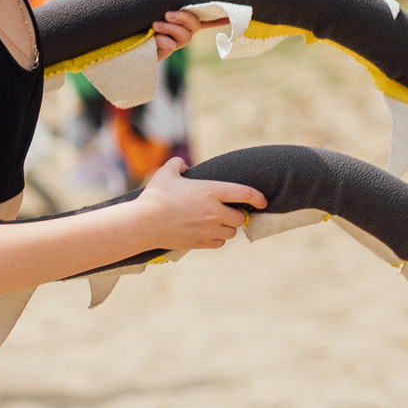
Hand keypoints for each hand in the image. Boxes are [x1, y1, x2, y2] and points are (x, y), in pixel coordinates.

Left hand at [126, 0, 209, 55]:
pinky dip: (165, 43)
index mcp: (175, 9)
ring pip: (186, 38)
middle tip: (167, 14)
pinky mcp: (158, 53)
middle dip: (185, 19)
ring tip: (155, 26)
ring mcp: (167, 40)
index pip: (199, 11)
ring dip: (173, 30)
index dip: (216, 13)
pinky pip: (171, 49)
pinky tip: (154, 39)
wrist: (106, 24)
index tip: (217, 10)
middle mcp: (174, 26)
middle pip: (195, 25)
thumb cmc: (123, 2)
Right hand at [134, 157, 263, 252]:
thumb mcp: (167, 172)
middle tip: (229, 211)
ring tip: (217, 222)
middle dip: (237, 214)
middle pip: (240, 218)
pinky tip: (209, 233)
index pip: (245, 194)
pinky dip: (217, 239)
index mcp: (211, 191)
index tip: (263, 201)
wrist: (144, 223)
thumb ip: (179, 164)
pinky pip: (219, 243)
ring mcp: (209, 229)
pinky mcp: (201, 243)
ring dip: (227, 227)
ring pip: (231, 232)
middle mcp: (214, 212)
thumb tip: (186, 167)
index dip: (258, 197)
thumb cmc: (155, 196)